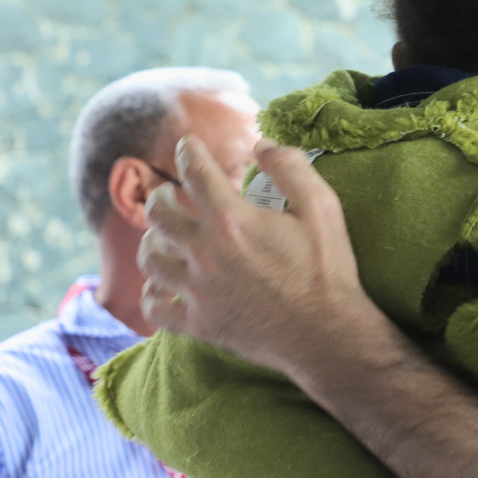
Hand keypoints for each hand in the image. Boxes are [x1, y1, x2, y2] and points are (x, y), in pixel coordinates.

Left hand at [139, 136, 370, 374]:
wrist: (326, 333)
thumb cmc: (327, 267)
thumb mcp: (322, 206)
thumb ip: (290, 167)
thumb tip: (262, 145)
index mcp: (232, 220)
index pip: (195, 172)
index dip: (188, 151)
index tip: (187, 143)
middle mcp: (205, 253)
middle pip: (158, 214)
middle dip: (162, 194)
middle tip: (171, 192)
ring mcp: (197, 292)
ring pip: (150, 259)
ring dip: (153, 240)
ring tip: (164, 235)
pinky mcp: (199, 324)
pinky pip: (155, 308)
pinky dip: (153, 293)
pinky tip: (163, 286)